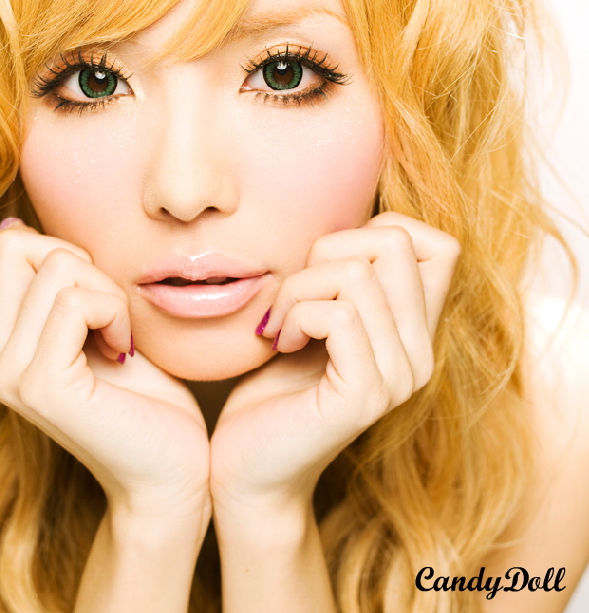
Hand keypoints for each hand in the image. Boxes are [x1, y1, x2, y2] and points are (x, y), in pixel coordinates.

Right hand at [0, 220, 209, 517]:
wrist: (168, 468)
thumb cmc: (141, 395)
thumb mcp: (86, 326)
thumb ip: (45, 286)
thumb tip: (11, 224)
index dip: (30, 248)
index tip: (76, 286)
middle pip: (11, 246)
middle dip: (75, 261)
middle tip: (105, 311)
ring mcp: (8, 374)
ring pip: (54, 266)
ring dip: (105, 290)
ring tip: (117, 336)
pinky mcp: (42, 385)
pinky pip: (78, 302)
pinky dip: (115, 312)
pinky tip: (123, 352)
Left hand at [209, 212, 460, 512]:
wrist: (250, 466)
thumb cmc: (274, 386)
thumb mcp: (315, 318)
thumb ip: (344, 280)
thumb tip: (350, 223)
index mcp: (414, 331)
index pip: (439, 244)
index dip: (376, 232)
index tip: (328, 268)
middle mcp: (420, 353)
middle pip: (394, 243)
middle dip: (325, 253)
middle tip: (293, 296)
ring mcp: (399, 377)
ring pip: (356, 276)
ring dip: (298, 289)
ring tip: (280, 325)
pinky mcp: (366, 395)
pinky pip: (337, 315)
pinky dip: (296, 315)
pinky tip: (281, 342)